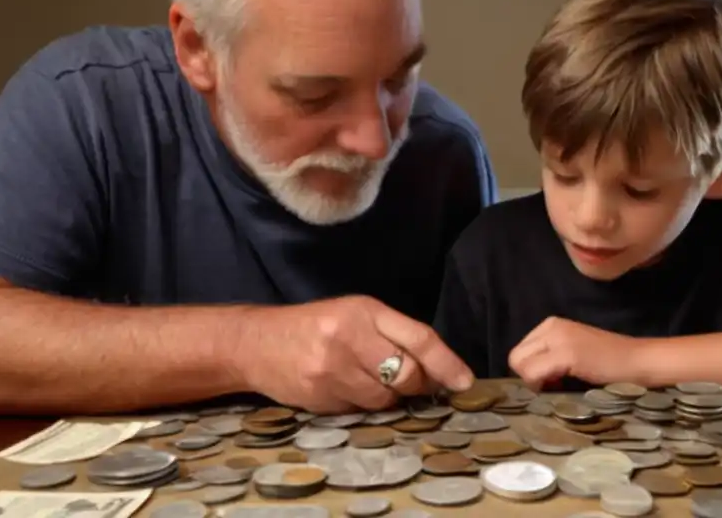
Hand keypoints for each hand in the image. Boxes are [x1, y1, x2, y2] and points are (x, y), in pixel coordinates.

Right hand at [235, 296, 474, 413]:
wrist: (256, 342)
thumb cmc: (316, 325)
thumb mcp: (355, 313)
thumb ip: (394, 334)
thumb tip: (439, 368)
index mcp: (363, 311)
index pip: (418, 338)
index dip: (446, 363)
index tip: (465, 382)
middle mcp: (349, 338)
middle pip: (406, 374)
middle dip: (418, 384)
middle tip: (415, 383)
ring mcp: (332, 370)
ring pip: (385, 398)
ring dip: (390, 396)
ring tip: (372, 380)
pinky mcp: (320, 397)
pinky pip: (359, 410)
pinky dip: (363, 404)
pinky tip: (348, 387)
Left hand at [508, 316, 641, 390]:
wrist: (640, 362)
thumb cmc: (609, 363)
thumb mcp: (572, 352)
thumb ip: (548, 357)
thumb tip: (527, 376)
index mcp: (550, 324)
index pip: (520, 352)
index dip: (532, 371)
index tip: (554, 379)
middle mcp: (551, 326)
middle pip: (516, 358)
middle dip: (531, 377)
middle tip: (556, 384)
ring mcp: (558, 338)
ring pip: (521, 365)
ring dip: (536, 382)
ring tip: (562, 384)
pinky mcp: (566, 353)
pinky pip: (533, 373)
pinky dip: (542, 386)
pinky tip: (565, 385)